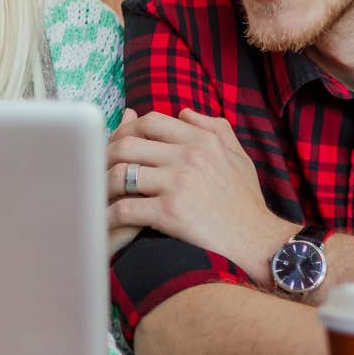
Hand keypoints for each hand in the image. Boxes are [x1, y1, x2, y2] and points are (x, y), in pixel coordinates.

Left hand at [105, 108, 294, 280]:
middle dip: (105, 156)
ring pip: (120, 173)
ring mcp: (178, 184)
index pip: (150, 122)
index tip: (117, 146)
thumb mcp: (238, 157)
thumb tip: (183, 111)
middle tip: (96, 170)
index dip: (127, 131)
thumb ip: (214, 128)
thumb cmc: (246, 204)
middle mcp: (188, 157)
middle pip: (127, 144)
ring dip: (100, 185)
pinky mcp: (170, 213)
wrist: (258, 243)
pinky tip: (102, 221)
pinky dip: (107, 215)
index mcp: (201, 140)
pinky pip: (124, 208)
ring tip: (94, 195)